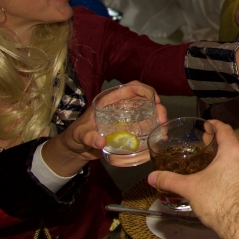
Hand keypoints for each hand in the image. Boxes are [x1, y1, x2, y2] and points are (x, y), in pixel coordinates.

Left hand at [44, 82, 167, 175]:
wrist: (75, 150)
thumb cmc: (75, 136)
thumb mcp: (80, 134)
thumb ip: (88, 137)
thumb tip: (101, 142)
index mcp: (110, 101)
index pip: (131, 88)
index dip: (145, 90)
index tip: (154, 100)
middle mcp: (122, 107)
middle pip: (145, 100)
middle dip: (157, 107)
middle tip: (162, 119)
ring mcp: (127, 119)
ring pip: (148, 113)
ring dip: (159, 119)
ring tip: (162, 131)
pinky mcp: (130, 131)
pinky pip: (146, 127)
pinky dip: (154, 130)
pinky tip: (159, 138)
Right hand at [147, 121, 238, 232]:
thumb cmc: (218, 202)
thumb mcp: (190, 188)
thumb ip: (170, 180)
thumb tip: (152, 177)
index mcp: (233, 150)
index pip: (225, 129)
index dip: (215, 125)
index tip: (207, 125)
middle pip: (235, 140)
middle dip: (221, 139)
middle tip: (208, 142)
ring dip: (231, 152)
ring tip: (217, 158)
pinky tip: (228, 175)